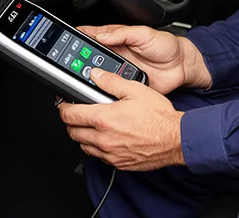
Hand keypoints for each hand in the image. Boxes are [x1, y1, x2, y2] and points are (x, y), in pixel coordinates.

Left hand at [58, 68, 184, 170]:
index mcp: (104, 119)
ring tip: (91, 126)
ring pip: (83, 146)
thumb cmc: (159, 117)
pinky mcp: (118, 164)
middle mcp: (103, 139)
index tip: (64, 104)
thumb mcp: (136, 90)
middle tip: (76, 113)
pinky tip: (105, 138)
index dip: (63, 107)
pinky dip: (96, 148)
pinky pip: (98, 157)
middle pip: (72, 132)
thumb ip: (111, 81)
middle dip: (71, 122)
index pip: (70, 115)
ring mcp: (110, 154)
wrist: (175, 139)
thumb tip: (96, 75)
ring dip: (82, 136)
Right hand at [76, 25, 210, 94]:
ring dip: (88, 79)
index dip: (76, 39)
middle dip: (76, 62)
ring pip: (96, 76)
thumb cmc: (166, 46)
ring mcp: (118, 72)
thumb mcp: (144, 33)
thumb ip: (123, 33)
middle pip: (89, 59)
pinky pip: (110, 91)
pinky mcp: (125, 87)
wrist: (182, 67)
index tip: (63, 43)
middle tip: (67, 66)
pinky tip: (96, 93)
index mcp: (116, 39)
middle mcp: (114, 56)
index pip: (90, 37)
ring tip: (79, 80)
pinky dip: (102, 93)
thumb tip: (101, 35)